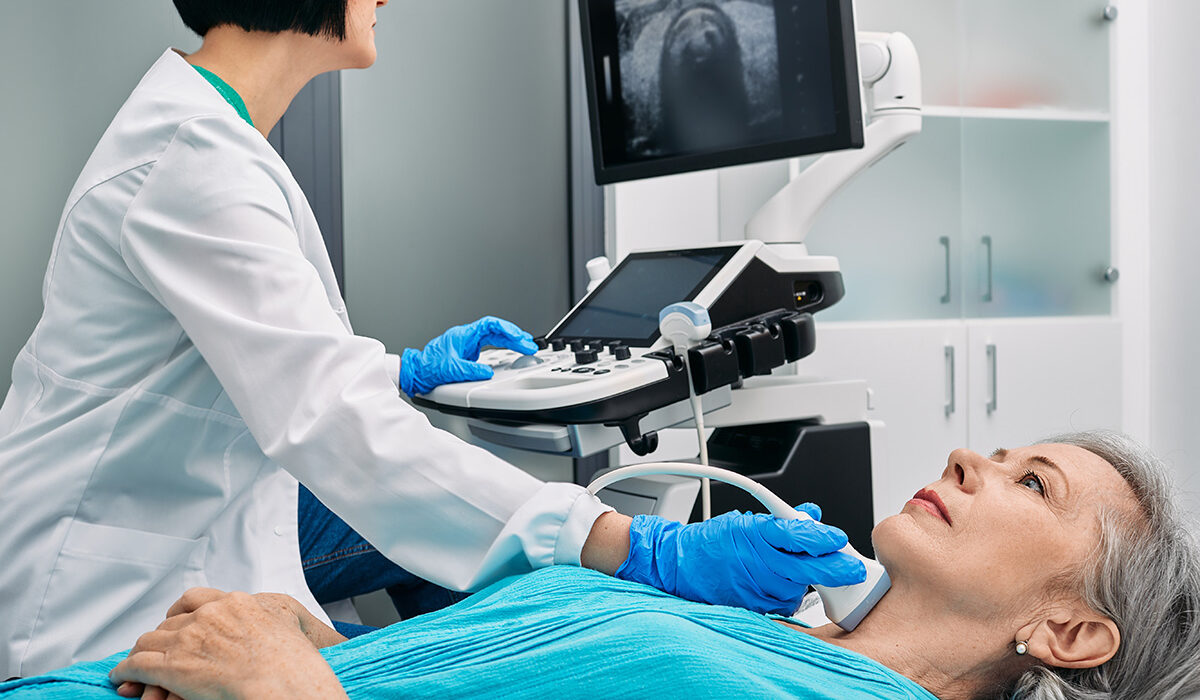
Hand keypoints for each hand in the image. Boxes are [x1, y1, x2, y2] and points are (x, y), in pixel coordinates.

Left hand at [110, 588, 348, 699]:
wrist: (288, 683)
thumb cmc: (294, 665)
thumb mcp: (286, 626)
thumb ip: (267, 620)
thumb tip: (269, 627)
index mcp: (237, 603)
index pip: (196, 599)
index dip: (180, 612)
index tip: (175, 621)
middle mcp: (211, 615)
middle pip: (171, 622)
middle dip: (160, 638)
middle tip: (155, 652)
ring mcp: (191, 639)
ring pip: (150, 641)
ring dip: (140, 655)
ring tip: (133, 668)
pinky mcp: (176, 666)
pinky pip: (138, 665)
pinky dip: (125, 671)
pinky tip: (122, 679)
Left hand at [399, 316, 537, 395]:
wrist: (416, 373)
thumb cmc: (427, 368)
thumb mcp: (450, 370)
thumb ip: (470, 370)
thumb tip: (487, 372)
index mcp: (463, 335)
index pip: (490, 325)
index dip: (506, 329)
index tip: (519, 337)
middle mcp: (467, 337)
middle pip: (496, 330)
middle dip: (514, 336)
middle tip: (529, 345)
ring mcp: (469, 344)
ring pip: (494, 337)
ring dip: (511, 341)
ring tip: (526, 346)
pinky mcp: (469, 353)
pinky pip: (490, 345)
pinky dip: (503, 348)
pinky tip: (511, 352)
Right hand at [615, 504, 866, 614]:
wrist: (678, 566)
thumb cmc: (711, 542)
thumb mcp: (747, 522)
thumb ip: (782, 521)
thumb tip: (811, 515)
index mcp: (755, 533)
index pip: (797, 534)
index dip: (823, 537)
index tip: (840, 538)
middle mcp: (756, 561)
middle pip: (806, 568)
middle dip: (834, 569)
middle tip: (853, 570)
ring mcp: (754, 587)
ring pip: (797, 588)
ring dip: (809, 582)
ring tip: (806, 571)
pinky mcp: (752, 606)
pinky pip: (783, 604)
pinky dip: (791, 596)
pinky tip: (785, 586)